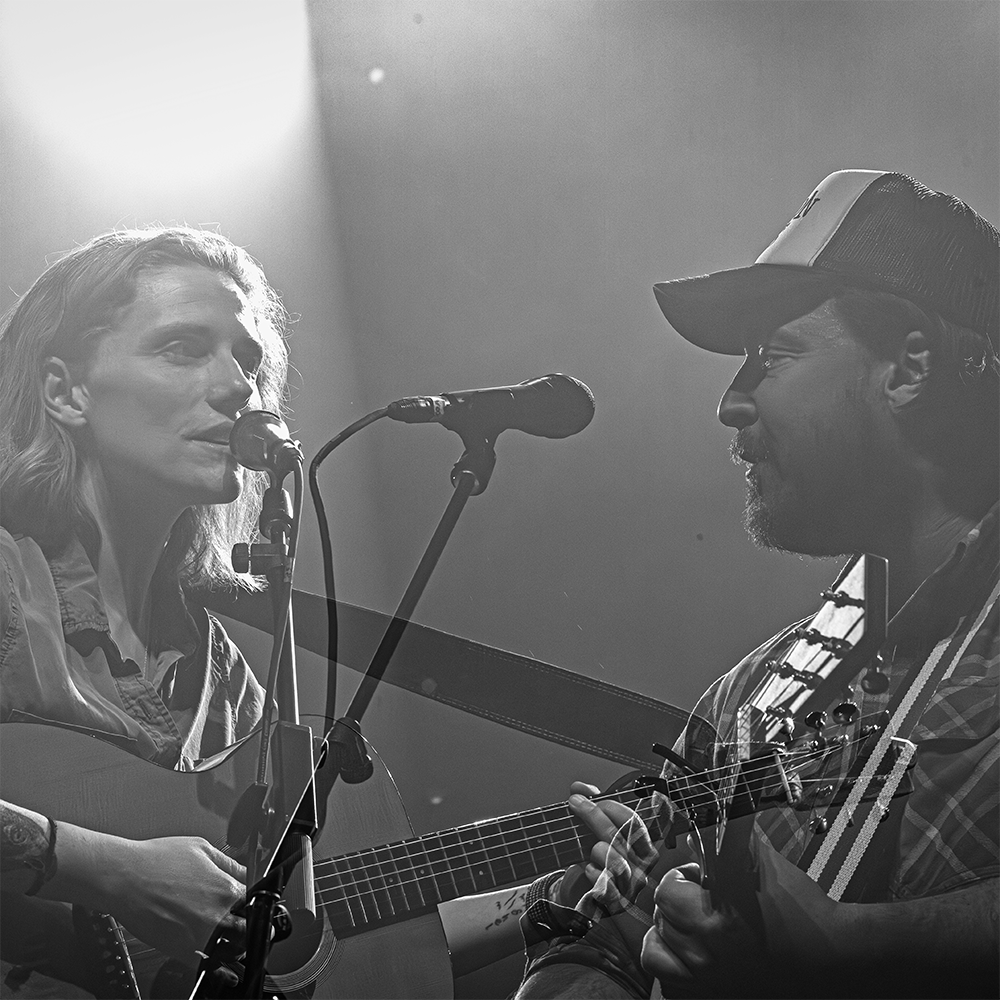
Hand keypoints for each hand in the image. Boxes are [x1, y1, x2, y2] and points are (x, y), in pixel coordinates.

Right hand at [41, 826, 245, 963]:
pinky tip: (214, 955)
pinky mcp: (182, 953)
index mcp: (226, 888)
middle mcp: (217, 915)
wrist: (123, 878)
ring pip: (233, 951)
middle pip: (249, 930)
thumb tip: (248, 871)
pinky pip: (209, 966)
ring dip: (235, 945)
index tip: (253, 904)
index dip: (258, 904)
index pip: (257, 902)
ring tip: (228, 936)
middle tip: (242, 921)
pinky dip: (216, 963)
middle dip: (249, 926)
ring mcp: (200, 938)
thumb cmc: (157, 860)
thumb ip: (230, 864)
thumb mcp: (202, 848)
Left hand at [566, 781, 658, 908]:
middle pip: (623, 837)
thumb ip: (589, 804)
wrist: (576, 891)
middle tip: (575, 805)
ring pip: (618, 862)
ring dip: (598, 848)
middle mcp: (641, 867)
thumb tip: (581, 788)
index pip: (634, 821)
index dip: (611, 807)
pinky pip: (608, 887)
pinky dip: (596, 874)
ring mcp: (630, 887)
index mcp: (641, 846)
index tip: (586, 798)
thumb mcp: (590, 828)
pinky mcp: (615, 904)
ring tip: (588, 848)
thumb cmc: (590, 858)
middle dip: (595, 817)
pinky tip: (587, 868)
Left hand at [641, 836, 844, 994]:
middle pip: (661, 913)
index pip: (668, 887)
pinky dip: (671, 966)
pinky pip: (665, 982)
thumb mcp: (766, 867)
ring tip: (692, 927)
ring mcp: (708, 978)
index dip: (684, 877)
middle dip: (678, 900)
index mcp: (721, 913)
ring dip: (669, 932)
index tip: (701, 878)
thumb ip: (724, 844)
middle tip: (703, 901)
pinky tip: (690, 955)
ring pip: (655, 946)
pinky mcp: (710, 998)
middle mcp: (709, 948)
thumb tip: (692, 831)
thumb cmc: (801, 911)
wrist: (832, 960)